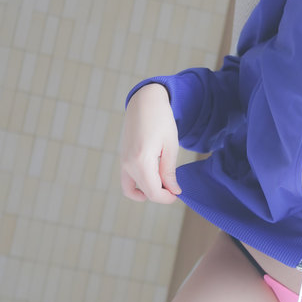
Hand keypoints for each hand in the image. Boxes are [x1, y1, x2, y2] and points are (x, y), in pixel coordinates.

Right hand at [120, 83, 181, 203]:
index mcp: (142, 160)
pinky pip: (126, 183)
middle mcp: (129, 164)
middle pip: (146, 192)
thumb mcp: (171, 146)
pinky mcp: (123, 160)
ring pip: (135, 189)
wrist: (145, 103)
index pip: (154, 192)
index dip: (168, 198)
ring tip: (164, 182)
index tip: (179, 193)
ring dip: (151, 191)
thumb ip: (169, 171)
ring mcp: (123, 162)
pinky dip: (137, 188)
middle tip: (175, 185)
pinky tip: (150, 184)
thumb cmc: (161, 120)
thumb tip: (174, 191)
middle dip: (162, 194)